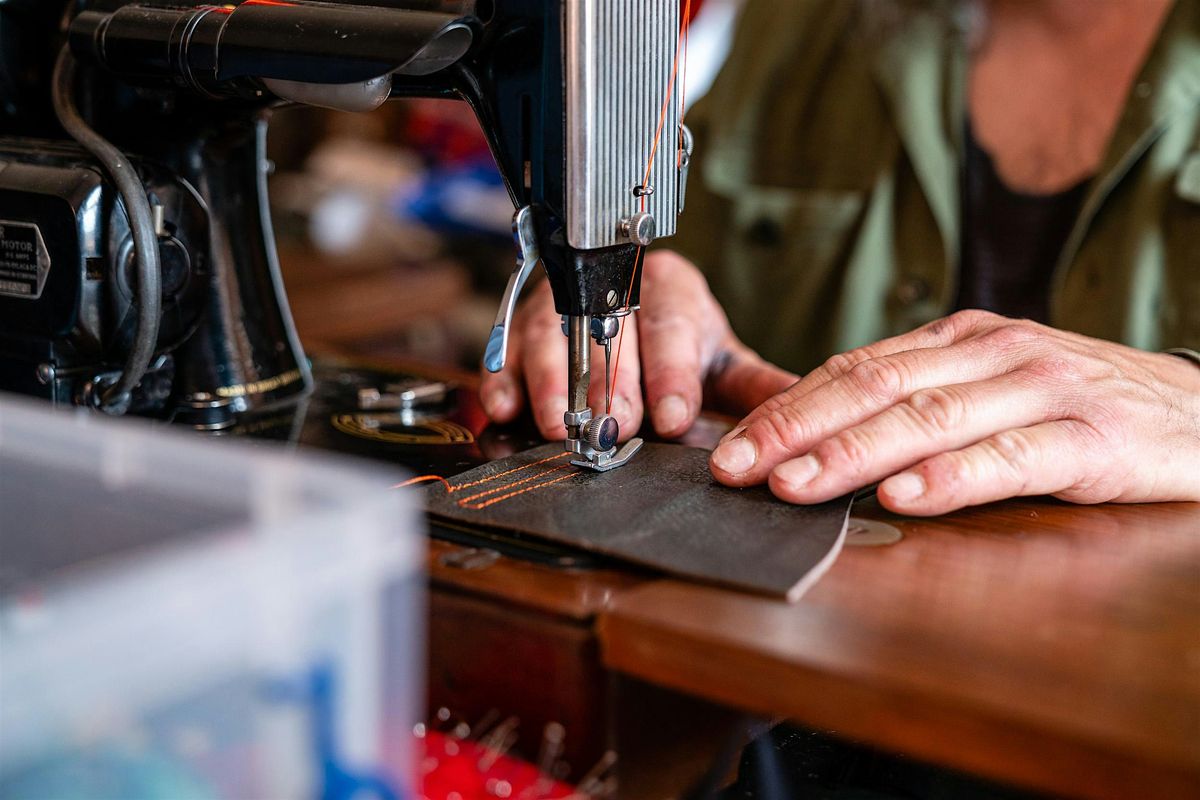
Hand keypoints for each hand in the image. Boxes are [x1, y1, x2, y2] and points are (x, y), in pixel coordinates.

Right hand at [479, 250, 796, 440]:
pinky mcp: (523, 325)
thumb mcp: (722, 360)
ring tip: (559, 426)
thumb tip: (810, 412)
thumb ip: (757, 388)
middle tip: (614, 427)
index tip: (673, 416)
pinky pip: (508, 348)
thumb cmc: (678, 341)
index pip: (670, 328)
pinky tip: (506, 408)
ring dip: (555, 383)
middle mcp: (613, 289)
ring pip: (554, 334)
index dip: (670, 374)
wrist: (629, 305)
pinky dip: (506, 378)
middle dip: (612, 384)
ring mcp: (563, 303)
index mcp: (671, 291)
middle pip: (608, 331)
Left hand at [709, 310, 1199, 514]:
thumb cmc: (1080, 406)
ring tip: (794, 484)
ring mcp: (1043, 389)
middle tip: (735, 467)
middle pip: (874, 387)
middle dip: (795, 429)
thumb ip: (920, 401)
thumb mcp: (992, 389)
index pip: (854, 368)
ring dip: (852, 453)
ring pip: (929, 417)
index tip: (730, 447)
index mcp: (960, 340)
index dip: (787, 408)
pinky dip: (953, 476)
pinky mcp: (1092, 437)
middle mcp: (993, 353)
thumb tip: (821, 430)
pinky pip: (1011, 456)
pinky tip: (906, 496)